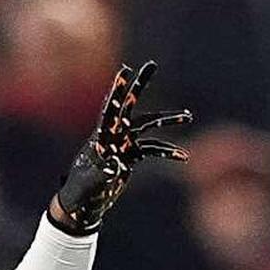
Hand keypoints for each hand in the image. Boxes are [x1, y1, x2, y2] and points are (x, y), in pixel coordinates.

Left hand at [53, 60, 191, 233]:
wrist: (84, 205)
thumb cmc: (81, 192)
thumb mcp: (91, 182)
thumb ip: (102, 172)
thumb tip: (115, 164)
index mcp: (100, 137)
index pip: (109, 109)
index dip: (117, 91)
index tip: (124, 70)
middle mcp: (112, 136)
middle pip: (129, 106)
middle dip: (140, 86)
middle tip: (151, 64)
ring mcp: (122, 144)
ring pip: (147, 126)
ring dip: (167, 121)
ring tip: (188, 117)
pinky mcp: (130, 157)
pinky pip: (152, 149)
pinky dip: (167, 151)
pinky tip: (183, 156)